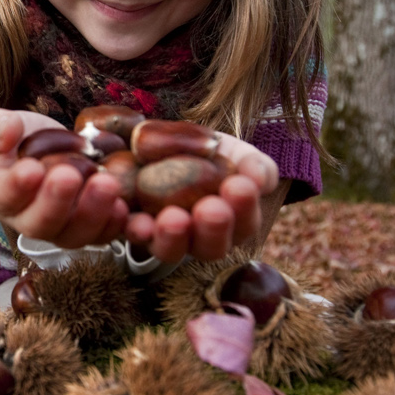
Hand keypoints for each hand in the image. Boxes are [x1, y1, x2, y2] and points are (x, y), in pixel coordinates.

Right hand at [0, 109, 129, 248]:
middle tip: (70, 175)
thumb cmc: (24, 139)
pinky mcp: (92, 230)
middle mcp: (27, 220)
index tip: (32, 169)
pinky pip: (104, 236)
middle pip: (38, 224)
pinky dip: (117, 226)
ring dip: (92, 213)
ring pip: (73, 234)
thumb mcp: (5, 124)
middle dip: (56, 202)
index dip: (16, 186)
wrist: (56, 150)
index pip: (2, 196)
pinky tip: (127, 209)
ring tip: (107, 184)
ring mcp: (61, 229)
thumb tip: (7, 130)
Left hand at [123, 132, 278, 263]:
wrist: (162, 144)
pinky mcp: (135, 229)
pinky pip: (135, 235)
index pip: (244, 224)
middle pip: (212, 248)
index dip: (244, 208)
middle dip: (213, 229)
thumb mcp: (236, 153)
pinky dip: (136, 229)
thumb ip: (254, 165)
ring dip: (173, 237)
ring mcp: (166, 238)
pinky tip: (136, 218)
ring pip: (171, 251)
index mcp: (233, 222)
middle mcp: (201, 239)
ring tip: (174, 218)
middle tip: (212, 208)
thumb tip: (259, 179)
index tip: (240, 185)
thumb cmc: (209, 154)